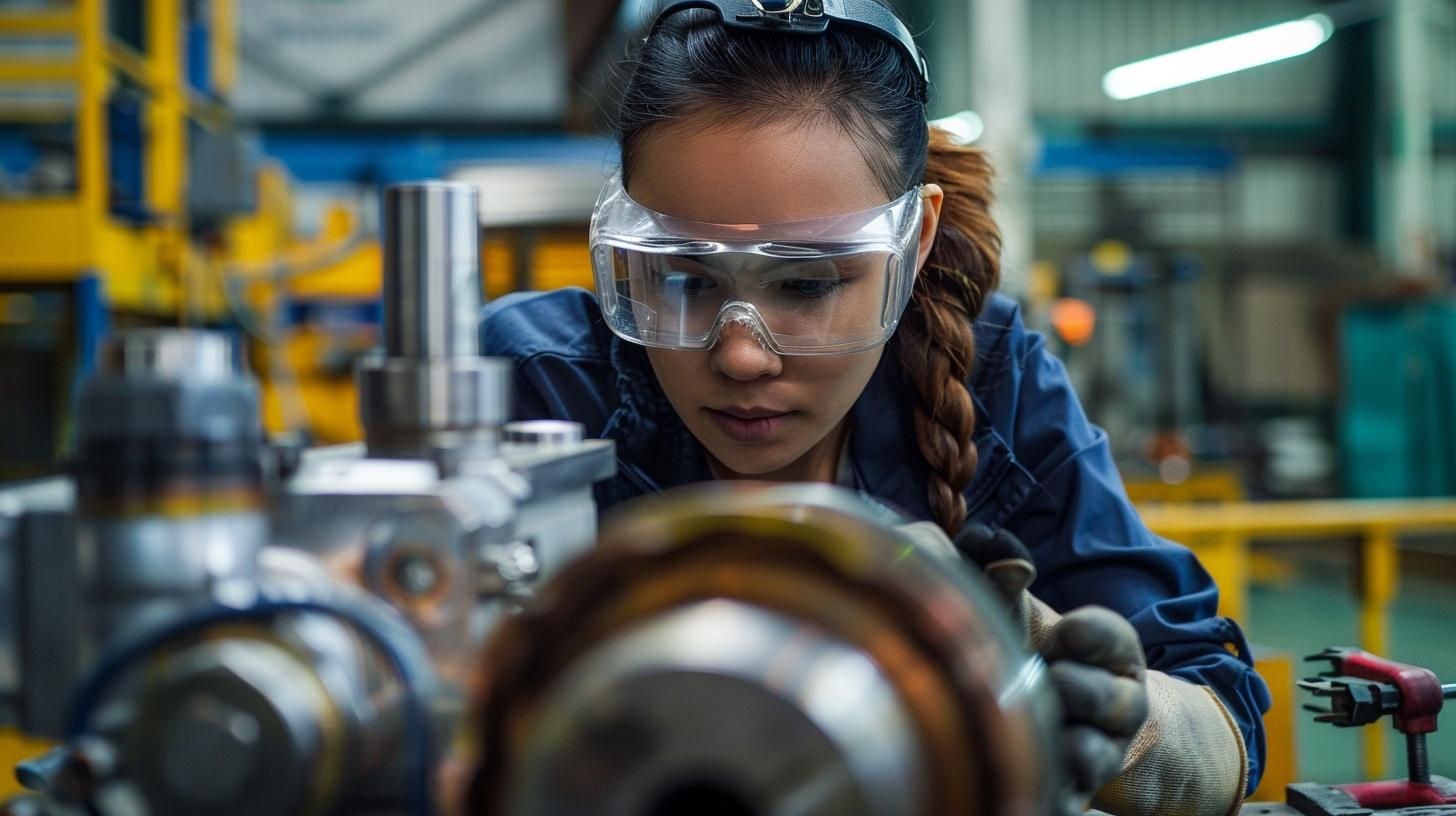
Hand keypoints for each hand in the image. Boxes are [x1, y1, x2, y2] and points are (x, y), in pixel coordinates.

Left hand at [953, 524, 1148, 811]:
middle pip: (1112, 700)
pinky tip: (1031, 774)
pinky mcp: (1075, 789)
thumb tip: (989, 546)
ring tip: (1041, 728)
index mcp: (1111, 654)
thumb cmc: (1032, 651)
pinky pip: (1071, 795)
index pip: (1114, 639)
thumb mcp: (1021, 611)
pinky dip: (1052, 787)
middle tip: (1047, 679)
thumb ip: (1001, 574)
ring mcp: (1099, 750)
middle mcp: (1116, 704)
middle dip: (1075, 688)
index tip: (1063, 634)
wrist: (1062, 718)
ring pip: (1094, 753)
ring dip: (1066, 742)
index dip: (1087, 635)